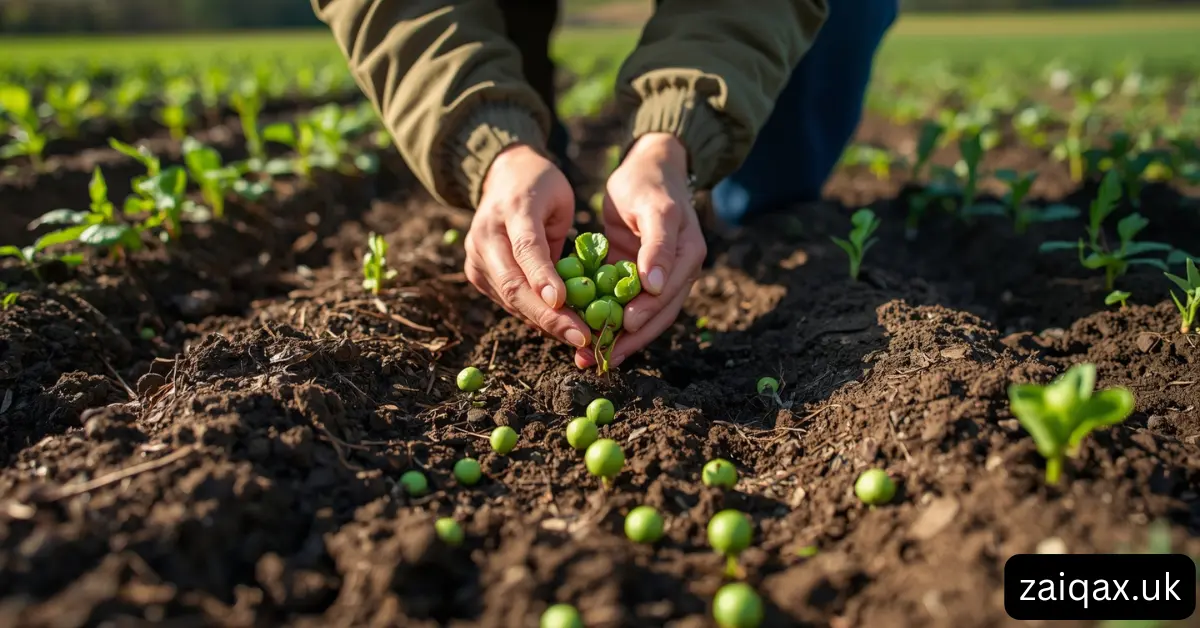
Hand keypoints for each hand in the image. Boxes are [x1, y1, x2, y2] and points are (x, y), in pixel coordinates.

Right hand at [466, 144, 590, 348]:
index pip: (526, 248)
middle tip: (581, 337)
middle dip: (548, 316)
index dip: (543, 277)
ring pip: (509, 299)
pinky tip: (557, 327)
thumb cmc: (542, 187)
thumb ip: (562, 241)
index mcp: (513, 208)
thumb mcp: (561, 202)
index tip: (563, 303)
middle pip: (514, 283)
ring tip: (577, 338)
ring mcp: (476, 255)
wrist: (501, 175)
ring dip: (544, 323)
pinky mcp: (474, 272)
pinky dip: (532, 316)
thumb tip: (572, 291)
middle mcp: (487, 234)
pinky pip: (506, 301)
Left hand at [576, 133, 705, 368]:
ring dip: (618, 340)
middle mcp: (677, 273)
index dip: (645, 314)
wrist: (648, 169)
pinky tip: (588, 340)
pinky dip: (608, 323)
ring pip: (641, 318)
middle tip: (601, 357)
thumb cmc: (649, 183)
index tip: (622, 328)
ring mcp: (658, 279)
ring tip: (591, 360)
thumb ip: (658, 245)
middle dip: (628, 339)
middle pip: (656, 316)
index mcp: (687, 256)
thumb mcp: (655, 208)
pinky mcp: (638, 280)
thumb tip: (655, 286)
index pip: (667, 295)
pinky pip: (624, 306)